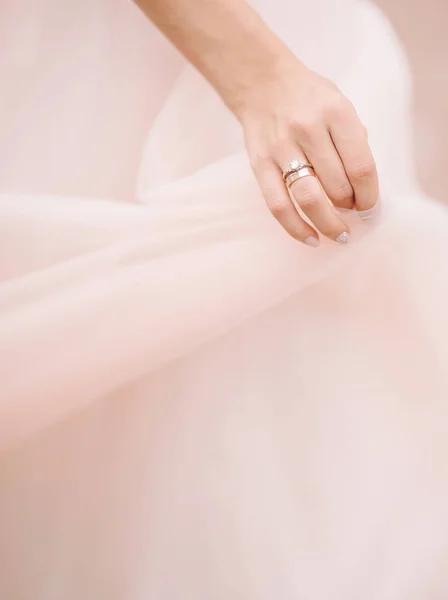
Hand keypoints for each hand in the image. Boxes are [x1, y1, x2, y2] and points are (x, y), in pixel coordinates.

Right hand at [239, 61, 378, 245]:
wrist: (262, 83)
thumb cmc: (308, 98)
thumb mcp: (341, 104)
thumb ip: (354, 141)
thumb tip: (363, 188)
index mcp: (336, 113)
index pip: (361, 167)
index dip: (370, 195)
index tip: (371, 207)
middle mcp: (308, 129)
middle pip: (338, 186)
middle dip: (351, 208)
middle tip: (353, 213)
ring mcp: (281, 148)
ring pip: (310, 199)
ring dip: (328, 224)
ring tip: (339, 234)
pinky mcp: (260, 165)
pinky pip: (278, 206)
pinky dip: (296, 228)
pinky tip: (311, 238)